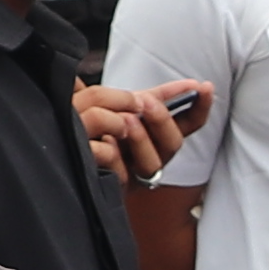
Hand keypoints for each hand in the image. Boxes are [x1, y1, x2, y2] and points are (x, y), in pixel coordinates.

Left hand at [75, 81, 197, 181]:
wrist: (64, 148)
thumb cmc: (92, 124)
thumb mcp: (115, 104)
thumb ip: (138, 95)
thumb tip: (178, 82)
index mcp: (157, 134)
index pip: (188, 123)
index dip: (200, 107)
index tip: (204, 87)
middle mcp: (152, 156)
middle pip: (174, 143)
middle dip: (163, 120)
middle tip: (145, 102)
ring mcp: (135, 174)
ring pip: (153, 163)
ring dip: (142, 138)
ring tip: (124, 120)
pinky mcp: (114, 187)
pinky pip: (120, 175)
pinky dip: (112, 155)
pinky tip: (100, 141)